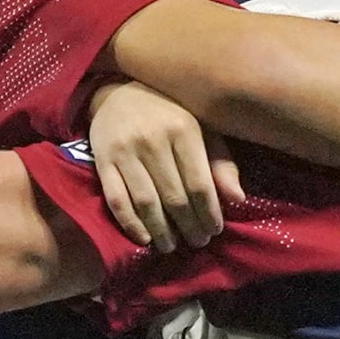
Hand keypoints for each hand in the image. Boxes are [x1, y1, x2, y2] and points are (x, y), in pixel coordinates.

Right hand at [87, 81, 244, 252]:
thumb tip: (237, 200)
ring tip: (171, 246)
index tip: (215, 231)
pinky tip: (144, 237)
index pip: (200, 184)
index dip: (209, 213)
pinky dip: (130, 223)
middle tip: (197, 242)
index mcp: (184, 129)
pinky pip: (116, 199)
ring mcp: (125, 150)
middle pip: (175, 197)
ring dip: (161, 231)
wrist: (119, 91)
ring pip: (146, 202)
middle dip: (189, 226)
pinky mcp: (102, 160)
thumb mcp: (201, 128)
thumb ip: (220, 162)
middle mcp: (154, 139)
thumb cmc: (168, 113)